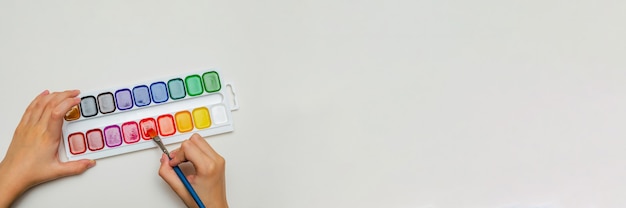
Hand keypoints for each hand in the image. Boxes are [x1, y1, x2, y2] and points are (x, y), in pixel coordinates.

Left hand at [0, 90, 95, 206]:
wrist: (12, 175)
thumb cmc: (30, 172)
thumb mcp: (57, 171)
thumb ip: (76, 167)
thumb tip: (89, 163)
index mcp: (48, 137)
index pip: (58, 113)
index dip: (68, 103)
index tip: (77, 100)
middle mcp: (37, 129)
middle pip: (51, 104)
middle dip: (65, 95)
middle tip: (75, 93)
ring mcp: (28, 126)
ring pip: (40, 103)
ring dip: (54, 95)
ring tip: (64, 93)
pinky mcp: (22, 127)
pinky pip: (30, 108)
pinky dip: (38, 98)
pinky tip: (44, 95)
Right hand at [159, 133, 227, 207]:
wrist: (214, 207)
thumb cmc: (202, 201)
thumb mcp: (180, 188)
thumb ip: (167, 173)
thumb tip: (164, 160)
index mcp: (208, 166)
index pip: (188, 146)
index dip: (177, 155)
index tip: (173, 164)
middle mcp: (216, 160)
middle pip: (194, 140)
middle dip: (182, 150)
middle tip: (177, 162)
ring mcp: (219, 159)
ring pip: (199, 141)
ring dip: (189, 149)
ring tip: (184, 163)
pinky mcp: (219, 159)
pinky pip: (204, 147)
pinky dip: (195, 152)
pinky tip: (191, 163)